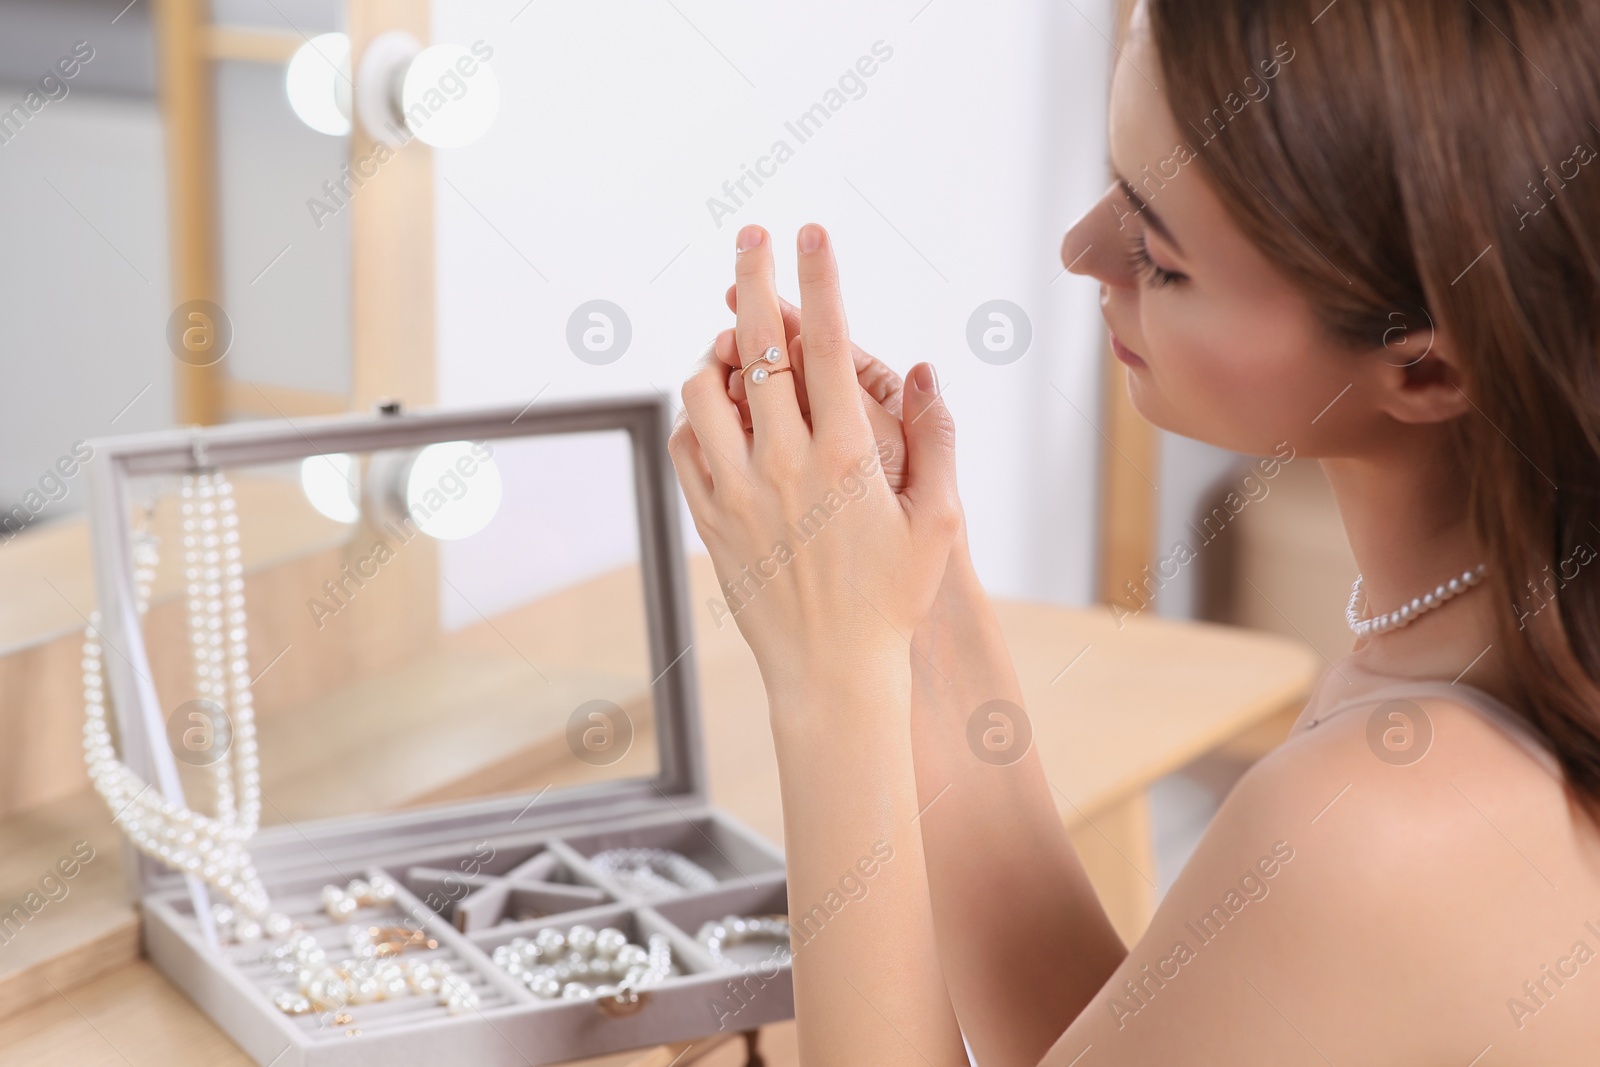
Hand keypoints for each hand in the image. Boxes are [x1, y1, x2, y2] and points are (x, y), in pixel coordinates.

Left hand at [668, 223, 960, 699]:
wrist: (832, 674)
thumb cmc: (893, 599)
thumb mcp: (939, 523)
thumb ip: (936, 440)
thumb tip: (921, 369)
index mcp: (846, 458)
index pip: (827, 344)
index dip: (819, 278)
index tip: (811, 233)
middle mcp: (783, 465)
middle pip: (756, 347)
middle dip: (753, 279)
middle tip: (752, 238)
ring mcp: (737, 493)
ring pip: (703, 390)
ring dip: (717, 351)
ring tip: (738, 341)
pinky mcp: (709, 520)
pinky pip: (684, 444)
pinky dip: (696, 412)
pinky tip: (720, 410)